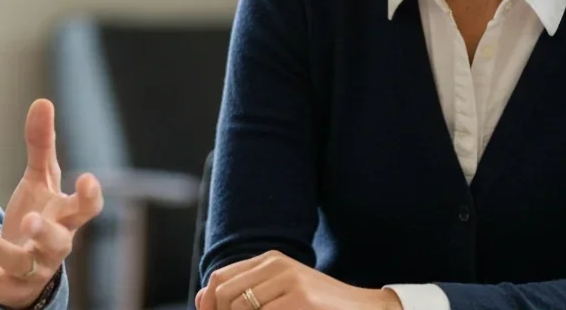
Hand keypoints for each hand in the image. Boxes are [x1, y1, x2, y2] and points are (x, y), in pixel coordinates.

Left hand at [0, 99, 103, 307]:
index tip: (87, 179)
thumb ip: (42, 144)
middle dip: (45, 231)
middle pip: (58, 241)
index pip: (86, 209)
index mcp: (65, 217)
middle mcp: (53, 246)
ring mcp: (31, 269)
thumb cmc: (39, 216)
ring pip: (18, 262)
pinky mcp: (6, 286)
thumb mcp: (40, 181)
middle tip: (30, 219)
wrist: (24, 271)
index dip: (89, 197)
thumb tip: (42, 101)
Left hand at [196, 251, 403, 309]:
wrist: (364, 309)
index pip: (219, 279)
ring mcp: (290, 281)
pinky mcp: (302, 301)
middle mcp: (277, 265)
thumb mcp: (280, 295)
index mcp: (270, 260)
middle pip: (225, 294)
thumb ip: (244, 293)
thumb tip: (201, 298)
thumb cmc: (320, 308)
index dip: (208, 304)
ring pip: (241, 308)